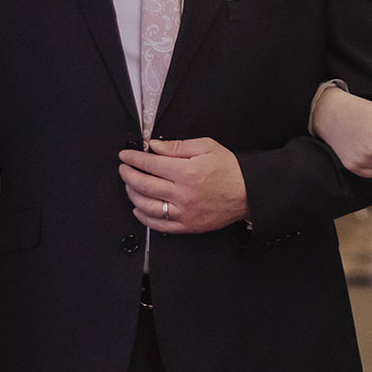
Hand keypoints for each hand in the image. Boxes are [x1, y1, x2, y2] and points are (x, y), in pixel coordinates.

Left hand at [119, 138, 249, 232]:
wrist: (248, 193)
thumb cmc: (230, 170)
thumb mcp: (206, 147)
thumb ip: (177, 146)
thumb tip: (154, 146)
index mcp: (187, 172)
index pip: (150, 165)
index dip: (133, 159)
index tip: (125, 156)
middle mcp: (183, 194)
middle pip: (144, 185)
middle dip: (128, 175)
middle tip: (123, 169)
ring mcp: (184, 213)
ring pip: (147, 206)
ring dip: (133, 195)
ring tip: (130, 186)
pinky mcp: (188, 226)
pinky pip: (159, 225)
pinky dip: (144, 217)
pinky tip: (139, 209)